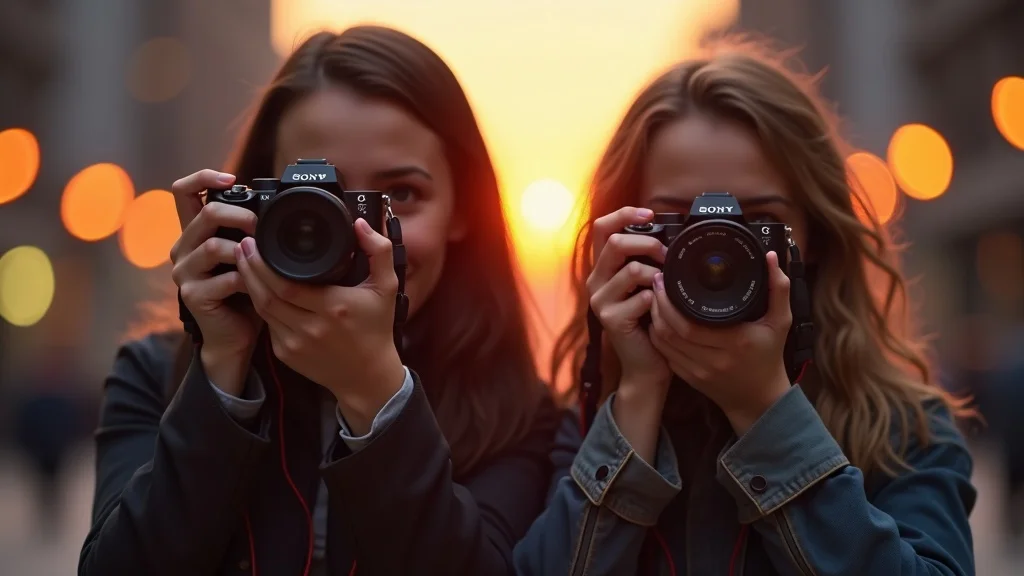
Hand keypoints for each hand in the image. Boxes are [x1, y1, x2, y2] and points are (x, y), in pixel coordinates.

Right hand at [170, 169, 261, 394]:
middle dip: (240, 216)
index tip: (232, 178)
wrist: (234, 336)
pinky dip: (247, 280)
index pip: (183, 192)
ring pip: (214, 247)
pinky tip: (258, 286)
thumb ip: (248, 231)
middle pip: (205, 214)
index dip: (204, 178)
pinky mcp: (193, 296)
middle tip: (262, 226)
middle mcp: (183, 248)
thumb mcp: (246, 255)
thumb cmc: (244, 292)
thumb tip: (272, 204)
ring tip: (264, 260)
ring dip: (246, 251)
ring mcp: (184, 273)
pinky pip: (225, 278)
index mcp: (194, 233)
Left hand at [234, 219, 405, 434]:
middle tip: (243, 245)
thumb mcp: (387, 288)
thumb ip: (379, 252)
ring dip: (249, 284)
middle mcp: (312, 328)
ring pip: (262, 309)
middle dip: (250, 268)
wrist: (368, 376)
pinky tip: (256, 288)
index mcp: (335, 308)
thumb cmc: (376, 329)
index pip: (287, 284)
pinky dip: (259, 304)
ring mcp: (295, 343)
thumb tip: (362, 224)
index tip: (256, 242)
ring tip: (244, 262)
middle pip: (267, 295)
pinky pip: (267, 324)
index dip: (265, 264)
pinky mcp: (286, 354)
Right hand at [587, 207, 671, 392]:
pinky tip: (660, 312)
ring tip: (666, 288)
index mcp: (603, 268)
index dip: (624, 214)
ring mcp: (600, 301)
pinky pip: (641, 297)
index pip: (601, 227)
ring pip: (631, 269)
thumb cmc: (650, 322)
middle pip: (614, 242)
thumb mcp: (646, 284)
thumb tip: (668, 234)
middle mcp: (595, 281)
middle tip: (667, 255)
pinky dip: (658, 301)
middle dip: (648, 243)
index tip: (650, 213)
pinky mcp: (610, 319)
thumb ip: (647, 260)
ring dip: (656, 275)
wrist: (647, 364)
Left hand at [649, 251, 793, 434]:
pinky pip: (665, 354)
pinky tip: (657, 320)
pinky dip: (657, 336)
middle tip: (656, 283)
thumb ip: (778, 289)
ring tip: (654, 298)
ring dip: (654, 319)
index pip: (688, 324)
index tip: (666, 279)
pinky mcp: (688, 378)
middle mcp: (713, 359)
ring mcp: (698, 371)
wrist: (760, 400)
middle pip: (670, 331)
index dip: (669, 303)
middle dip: (658, 305)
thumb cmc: (770, 357)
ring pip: (663, 343)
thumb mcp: (781, 322)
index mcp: (735, 342)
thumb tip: (772, 257)